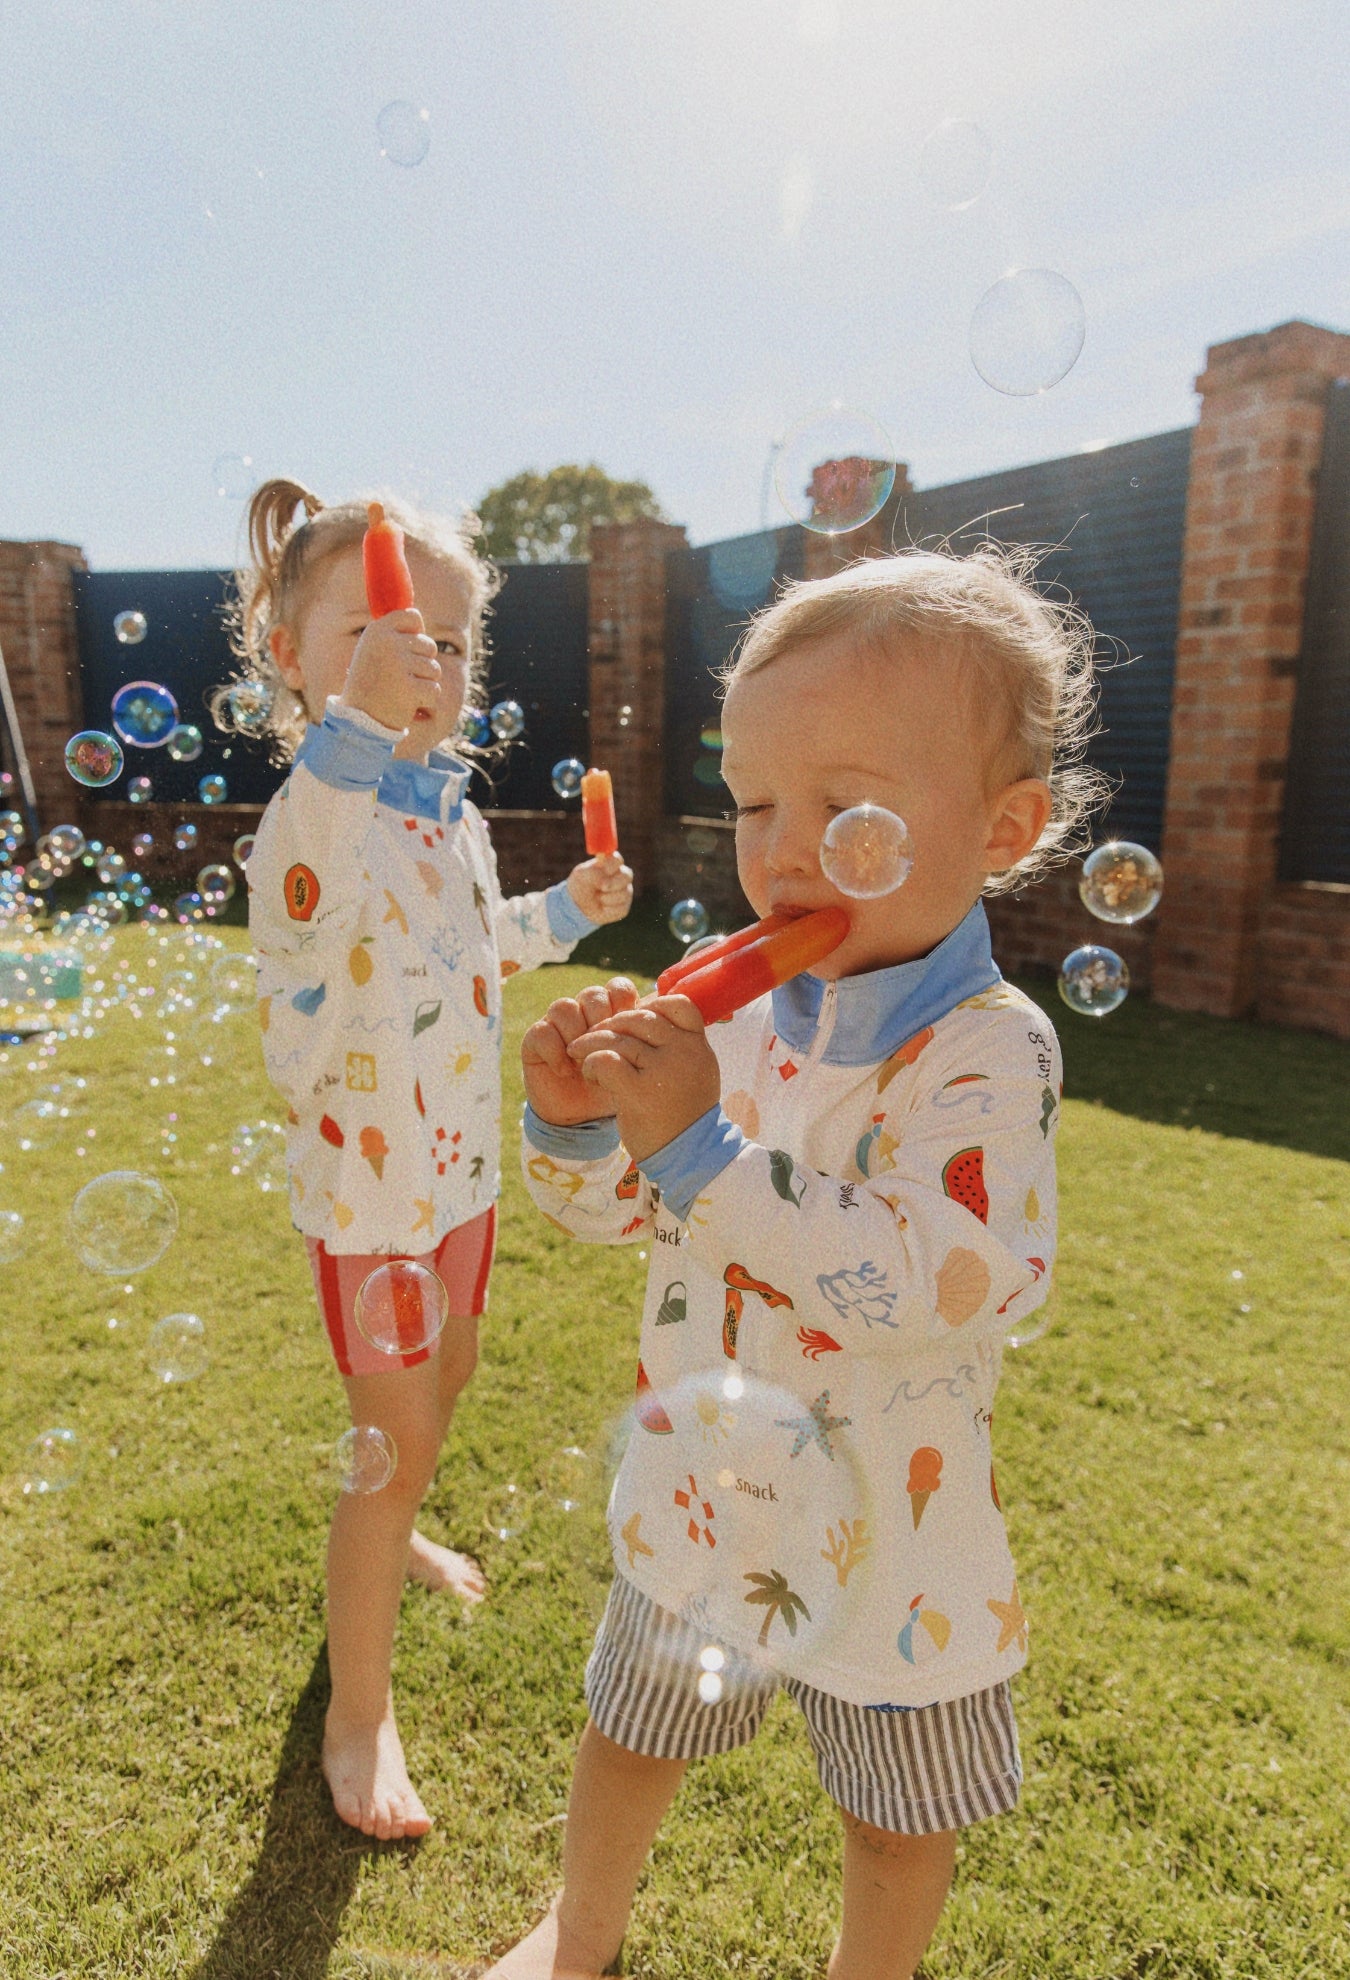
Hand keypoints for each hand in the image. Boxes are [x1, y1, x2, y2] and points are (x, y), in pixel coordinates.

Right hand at [343, 608, 442, 733]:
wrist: (358, 721)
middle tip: (398, 679)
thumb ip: (394, 634)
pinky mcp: (410, 688)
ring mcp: (399, 665)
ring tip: (400, 691)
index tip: (405, 650)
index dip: (416, 635)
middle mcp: (388, 643)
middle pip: (429, 646)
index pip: (413, 616)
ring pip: (435, 669)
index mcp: (377, 630)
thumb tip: (417, 616)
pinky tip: (406, 704)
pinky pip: (435, 690)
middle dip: (422, 665)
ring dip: (423, 683)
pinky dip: (425, 700)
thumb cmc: (370, 685)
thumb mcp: (373, 651)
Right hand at [522, 979, 640, 1125]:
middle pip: (592, 994)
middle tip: (606, 1048)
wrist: (584, 1118)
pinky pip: (541, 1031)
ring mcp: (558, 1026)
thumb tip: (666, 1009)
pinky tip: (565, 1071)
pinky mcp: (535, 1041)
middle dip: (601, 1020)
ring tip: (584, 1062)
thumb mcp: (636, 1065)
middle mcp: (583, 1014)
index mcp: (611, 1013)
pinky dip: (554, 1051)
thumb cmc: (615, 1086)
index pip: (618, 988)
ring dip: (576, 1034)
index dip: (624, 1004)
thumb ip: (646, 1039)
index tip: (629, 1034)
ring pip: (564, 1007)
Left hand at [567, 854, 633, 927]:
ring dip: (607, 898)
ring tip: (597, 898)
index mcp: (610, 864)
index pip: (617, 860)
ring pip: (624, 893)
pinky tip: (601, 907)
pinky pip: (621, 908)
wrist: (579, 906)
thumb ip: (592, 872)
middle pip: (627, 875)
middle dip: (614, 882)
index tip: (603, 870)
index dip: (611, 864)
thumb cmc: (581, 886)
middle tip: (603, 887)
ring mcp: (625, 891)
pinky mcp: (624, 906)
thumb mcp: (581, 876)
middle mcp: (621, 876)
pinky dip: (608, 910)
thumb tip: (604, 881)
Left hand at [568, 996, 720, 1161]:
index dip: (650, 1003)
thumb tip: (649, 1013)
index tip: (632, 1017)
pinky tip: (591, 1074)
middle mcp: (683, 1053)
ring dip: (592, 1043)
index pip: (678, 1004)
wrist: (690, 1157)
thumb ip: (679, 1045)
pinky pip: (606, 1060)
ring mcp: (662, 1071)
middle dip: (611, 1023)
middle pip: (640, 1018)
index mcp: (698, 1046)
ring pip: (618, 1038)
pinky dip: (592, 1063)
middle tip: (593, 1034)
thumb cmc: (685, 1115)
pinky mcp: (639, 1092)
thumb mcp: (696, 1072)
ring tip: (579, 1053)